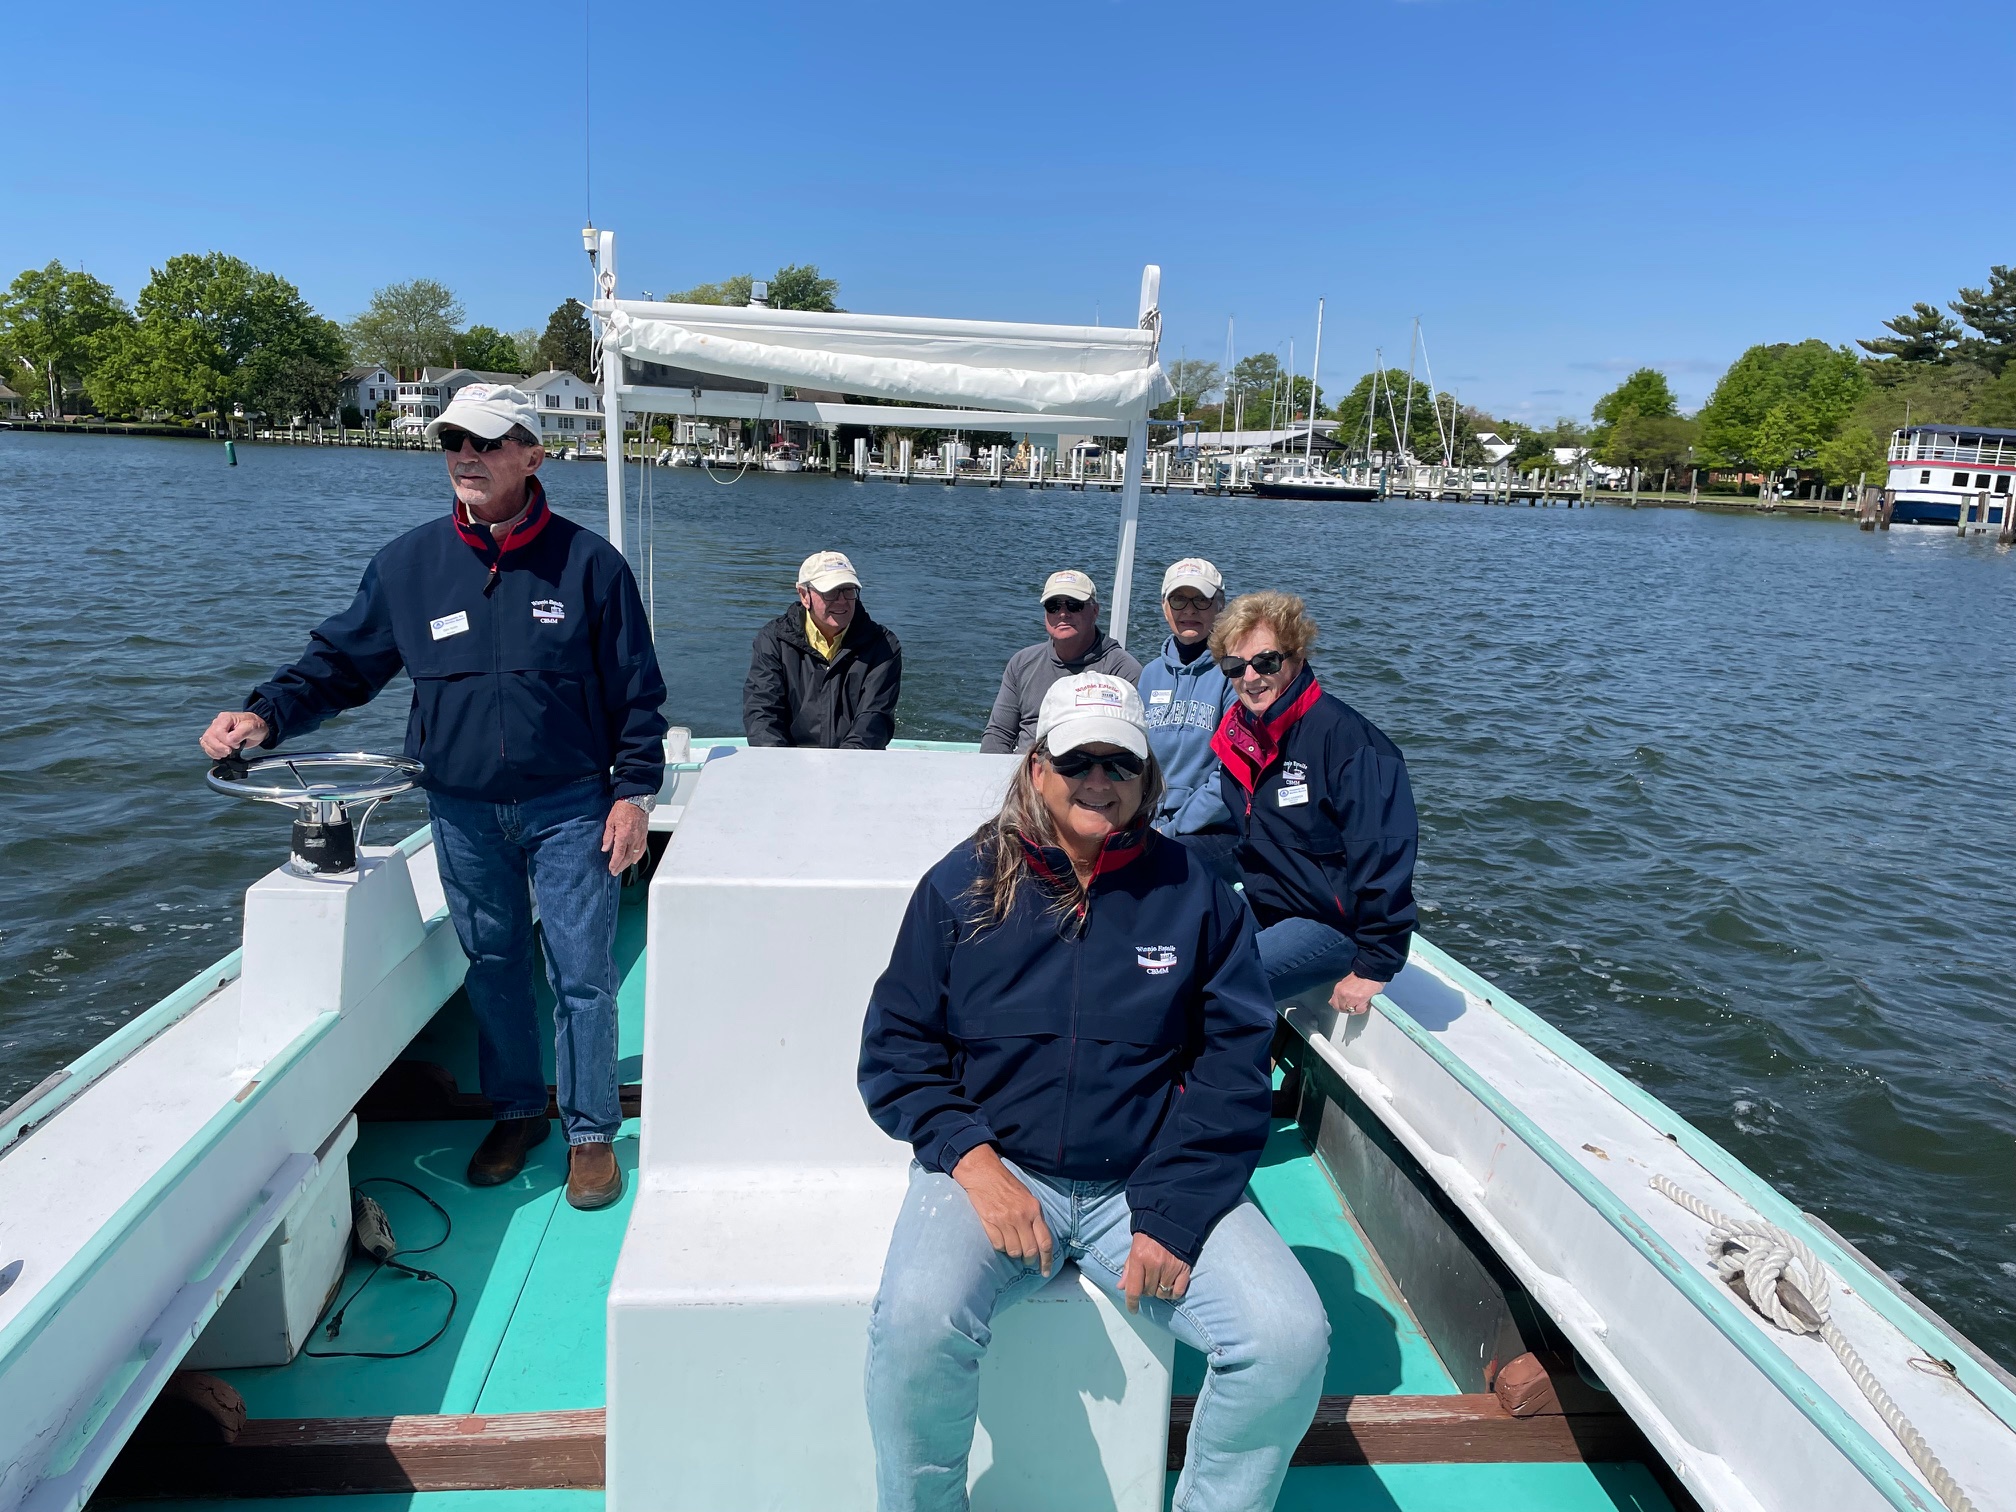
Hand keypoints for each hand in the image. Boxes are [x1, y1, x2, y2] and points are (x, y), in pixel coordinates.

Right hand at [200, 710, 268, 759]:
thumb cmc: (255, 726)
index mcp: (225, 718)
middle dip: (218, 747)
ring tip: (226, 754)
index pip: (218, 731)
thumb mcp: (251, 727)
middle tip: (229, 752)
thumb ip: (240, 733)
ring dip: (214, 751)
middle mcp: (217, 723)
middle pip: (208, 736)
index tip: (237, 745)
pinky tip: (221, 755)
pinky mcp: (215, 739)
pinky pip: (207, 746)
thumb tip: (229, 741)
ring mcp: (215, 731)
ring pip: (205, 742)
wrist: (258, 729)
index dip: (226, 741)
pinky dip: (212, 753)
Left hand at [602, 800, 648, 875]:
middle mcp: (633, 838)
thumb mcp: (610, 821)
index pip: (619, 854)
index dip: (615, 863)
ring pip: (634, 855)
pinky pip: (642, 849)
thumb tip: (605, 848)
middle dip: (620, 866)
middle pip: (627, 857)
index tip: (611, 869)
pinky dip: (638, 856)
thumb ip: (608, 836)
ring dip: (628, 864)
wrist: (635, 800)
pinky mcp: (644, 835)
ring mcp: (640, 837)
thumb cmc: (623, 808)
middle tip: (615, 872)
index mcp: (623, 835)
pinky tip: (634, 860)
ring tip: (622, 868)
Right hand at [951, 1145, 1053, 1275]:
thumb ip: (1034, 1217)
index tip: (1045, 1271)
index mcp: (1034, 1210)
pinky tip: (1001, 1239)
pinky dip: (1001, 1246)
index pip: (1045, 1241)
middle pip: (1029, 1250)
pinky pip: (998, 1245)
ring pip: (1013, 1251)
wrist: (984, 1173)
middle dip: (1029, 1260)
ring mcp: (1004, 1220)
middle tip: (1027, 1261)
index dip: (1046, 1260)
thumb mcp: (1028, 1197)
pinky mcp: (989, 1223)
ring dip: (1014, 1253)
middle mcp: (1021, 1216)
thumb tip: (1039, 1240)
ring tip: (1012, 1246)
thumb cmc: (1007, 1184)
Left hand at [1121, 1232, 1191, 1312]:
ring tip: (1158, 1281)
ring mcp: (1170, 1267)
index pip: (1134, 1289)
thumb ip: (1128, 1268)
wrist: (1171, 1220)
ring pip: (1162, 1293)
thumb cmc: (1149, 1234)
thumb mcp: (1134, 1248)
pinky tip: (1170, 1288)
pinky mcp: (1184, 1269)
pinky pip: (1178, 1291)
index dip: (1132, 1303)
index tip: (1132, 1310)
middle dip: (1145, 1291)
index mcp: (1139, 1258)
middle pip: (1148, 1292)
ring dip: (1158, 1291)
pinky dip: (1173, 1293)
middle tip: (1147, 1281)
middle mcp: (1154, 1264)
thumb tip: (1121, 1287)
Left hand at [1329, 972, 1385, 1016]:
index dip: (1340, 1007)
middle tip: (1355, 1005)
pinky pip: (1358, 1010)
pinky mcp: (1358, 1000)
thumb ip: (1341, 992)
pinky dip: (1362, 1008)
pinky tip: (1365, 1002)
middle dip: (1348, 1009)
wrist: (1370, 972)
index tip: (1346, 1006)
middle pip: (1342, 1009)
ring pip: (1350, 1011)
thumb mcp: (1346, 983)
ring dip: (1356, 1008)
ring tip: (1362, 1002)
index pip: (1334, 1003)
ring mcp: (1349, 998)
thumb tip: (1335, 1002)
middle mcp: (1342, 994)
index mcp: (1338, 989)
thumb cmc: (1360, 977)